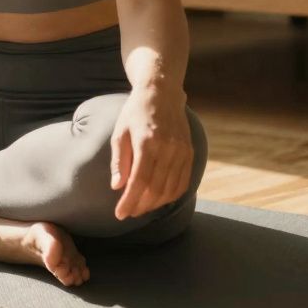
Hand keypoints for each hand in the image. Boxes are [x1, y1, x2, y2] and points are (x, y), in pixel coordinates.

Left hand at [110, 89, 193, 219]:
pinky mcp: (190, 153)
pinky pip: (183, 182)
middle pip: (156, 189)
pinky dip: (171, 195)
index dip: (130, 201)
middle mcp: (168, 149)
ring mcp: (182, 151)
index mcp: (147, 142)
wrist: (162, 94)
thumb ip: (119, 161)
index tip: (120, 214)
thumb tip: (117, 187)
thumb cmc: (135, 112)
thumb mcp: (120, 133)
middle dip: (141, 205)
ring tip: (141, 207)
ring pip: (171, 189)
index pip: (139, 181)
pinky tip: (159, 199)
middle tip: (129, 213)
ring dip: (156, 204)